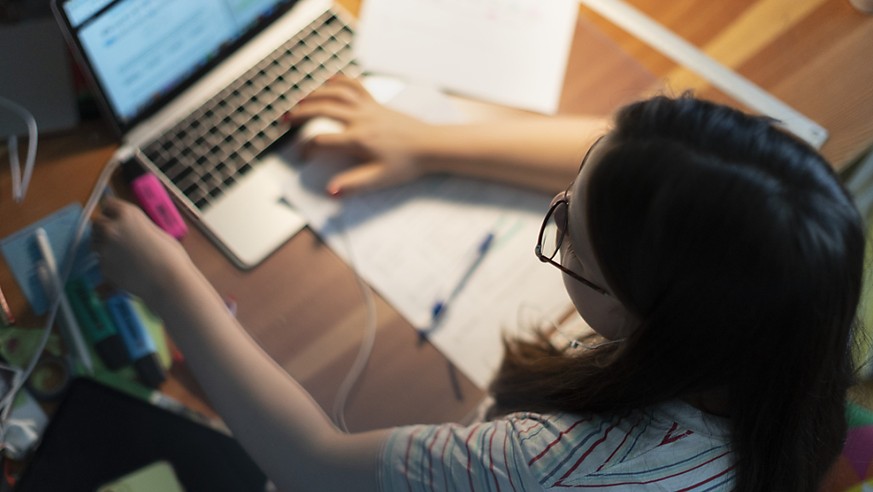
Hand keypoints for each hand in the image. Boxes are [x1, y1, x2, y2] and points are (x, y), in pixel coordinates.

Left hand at [91, 197, 191, 304]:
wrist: (169, 281)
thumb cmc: (171, 255)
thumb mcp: (155, 231)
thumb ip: (136, 227)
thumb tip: (128, 230)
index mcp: (126, 214)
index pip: (108, 205)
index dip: (113, 213)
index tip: (117, 220)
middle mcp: (110, 228)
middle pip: (97, 223)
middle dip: (105, 229)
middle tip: (118, 239)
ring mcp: (104, 248)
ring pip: (96, 243)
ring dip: (105, 246)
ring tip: (124, 256)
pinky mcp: (103, 267)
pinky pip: (103, 262)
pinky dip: (111, 265)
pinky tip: (127, 270)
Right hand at [284, 76, 434, 196]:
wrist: (431, 146)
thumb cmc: (408, 163)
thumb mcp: (379, 179)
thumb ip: (353, 184)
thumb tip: (331, 192)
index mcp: (358, 140)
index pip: (322, 140)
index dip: (306, 148)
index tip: (302, 155)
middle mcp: (360, 119)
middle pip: (323, 109)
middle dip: (300, 113)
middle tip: (285, 118)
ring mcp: (369, 108)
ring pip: (336, 92)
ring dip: (315, 93)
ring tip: (300, 99)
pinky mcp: (376, 103)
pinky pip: (355, 86)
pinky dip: (340, 80)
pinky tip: (328, 80)